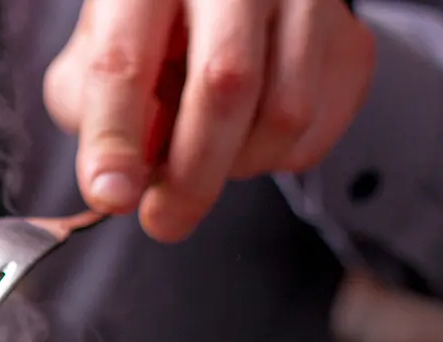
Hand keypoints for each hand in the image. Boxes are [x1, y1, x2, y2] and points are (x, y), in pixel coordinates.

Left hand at [44, 0, 375, 241]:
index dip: (115, 139)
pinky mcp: (349, 40)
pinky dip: (278, 157)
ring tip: (208, 155)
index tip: (113, 195)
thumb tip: (116, 182)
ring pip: (285, 113)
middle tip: (165, 218)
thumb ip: (93, 112)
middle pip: (225, 83)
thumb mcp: (99, 52)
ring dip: (240, 164)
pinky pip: (320, 129)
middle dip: (190, 175)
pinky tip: (248, 136)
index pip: (127, 61)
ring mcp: (304, 1)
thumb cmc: (159, 22)